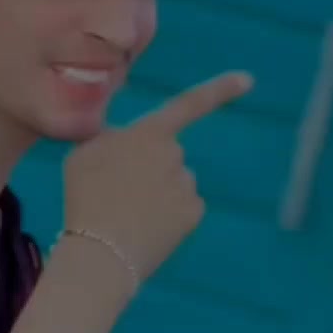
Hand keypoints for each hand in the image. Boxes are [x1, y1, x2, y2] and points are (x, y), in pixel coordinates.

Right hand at [62, 72, 253, 282]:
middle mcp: (175, 154)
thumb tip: (124, 141)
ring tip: (127, 216)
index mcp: (148, 133)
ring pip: (176, 183)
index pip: (188, 104)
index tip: (249, 80)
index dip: (220, 90)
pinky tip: (146, 229)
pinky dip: (169, 217)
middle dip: (150, 168)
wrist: (100, 251)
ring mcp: (187, 185)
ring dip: (158, 194)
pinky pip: (184, 208)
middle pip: (167, 155)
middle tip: (118, 194)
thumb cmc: (84, 199)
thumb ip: (109, 138)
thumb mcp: (83, 154)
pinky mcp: (193, 214)